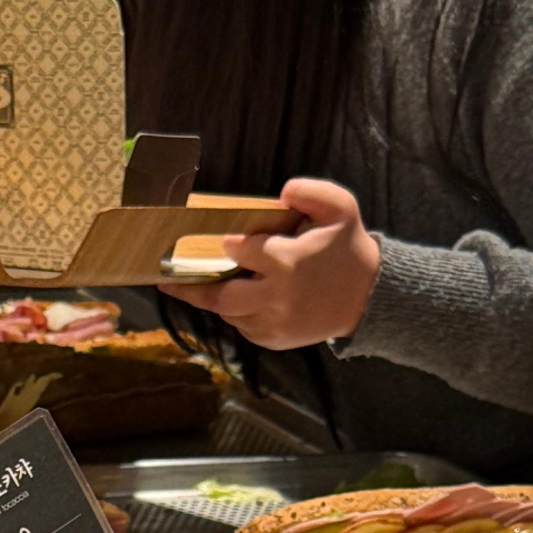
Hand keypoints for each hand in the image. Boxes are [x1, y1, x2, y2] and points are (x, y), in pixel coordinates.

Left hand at [162, 177, 380, 349]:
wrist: (366, 298)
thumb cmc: (349, 248)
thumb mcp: (340, 208)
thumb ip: (311, 192)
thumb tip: (281, 191)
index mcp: (286, 263)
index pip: (240, 251)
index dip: (226, 245)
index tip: (211, 240)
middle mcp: (274, 298)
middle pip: (219, 297)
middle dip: (191, 290)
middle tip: (165, 283)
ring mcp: (272, 323)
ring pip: (229, 313)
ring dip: (217, 298)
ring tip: (196, 286)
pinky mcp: (272, 340)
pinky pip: (243, 326)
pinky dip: (237, 312)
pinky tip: (240, 296)